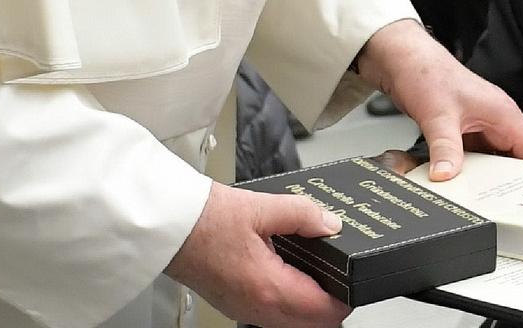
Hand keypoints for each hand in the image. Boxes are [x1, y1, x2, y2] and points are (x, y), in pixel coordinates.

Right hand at [165, 183, 349, 327]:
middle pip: (312, 324)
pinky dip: (289, 300)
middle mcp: (256, 307)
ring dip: (309, 304)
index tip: (353, 278)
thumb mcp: (262, 207)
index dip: (346, 297)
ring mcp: (243, 309)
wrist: (168, 227)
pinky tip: (288, 272)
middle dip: (331, 304)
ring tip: (317, 272)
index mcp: (268, 287)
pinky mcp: (234, 304)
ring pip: (291, 323)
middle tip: (340, 275)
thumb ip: (303, 214)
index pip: (325, 312)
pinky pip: (272, 315)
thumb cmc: (203, 221)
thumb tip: (330, 224)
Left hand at [357, 20, 522, 180]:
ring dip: (480, 177)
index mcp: (503, 113)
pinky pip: (472, 157)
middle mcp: (496, 120)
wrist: (402, 59)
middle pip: (515, 162)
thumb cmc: (426, 72)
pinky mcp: (463, 131)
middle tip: (491, 201)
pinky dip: (463, 168)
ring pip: (491, 162)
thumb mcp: (438, 116)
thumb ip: (446, 149)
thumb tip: (448, 176)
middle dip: (504, 182)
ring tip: (468, 191)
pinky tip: (450, 175)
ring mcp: (479, 126)